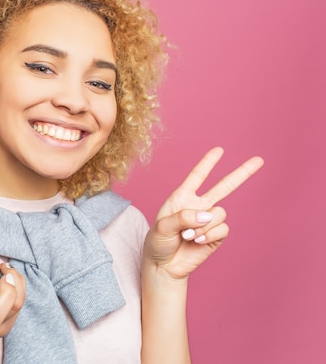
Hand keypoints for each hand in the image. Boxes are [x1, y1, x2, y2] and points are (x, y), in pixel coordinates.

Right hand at [0, 249, 24, 344]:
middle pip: (12, 309)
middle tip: (4, 268)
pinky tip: (6, 280)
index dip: (2, 298)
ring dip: (17, 282)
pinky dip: (18, 287)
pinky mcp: (8, 325)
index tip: (1, 275)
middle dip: (13, 283)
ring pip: (19, 305)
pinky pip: (20, 303)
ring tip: (5, 270)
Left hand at [143, 147, 263, 279]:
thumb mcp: (162, 227)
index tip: (219, 150)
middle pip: (224, 187)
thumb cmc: (158, 243)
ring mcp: (208, 221)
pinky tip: (197, 242)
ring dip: (204, 225)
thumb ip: (183, 217)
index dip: (208, 163)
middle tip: (259, 160)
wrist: (163, 266)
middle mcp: (198, 206)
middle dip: (241, 174)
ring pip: (220, 213)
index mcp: (182, 198)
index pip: (197, 177)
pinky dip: (210, 235)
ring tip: (188, 236)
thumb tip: (207, 215)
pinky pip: (222, 229)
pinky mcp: (216, 236)